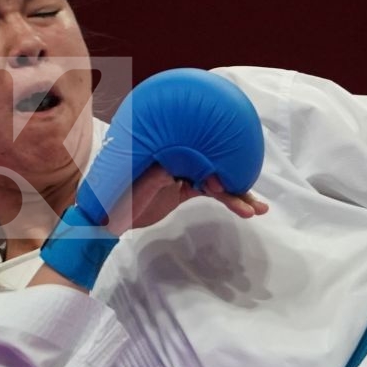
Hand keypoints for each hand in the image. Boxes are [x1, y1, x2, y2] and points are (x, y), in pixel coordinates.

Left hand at [103, 165, 268, 234]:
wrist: (109, 216)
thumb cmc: (118, 196)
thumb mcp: (137, 186)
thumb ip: (157, 176)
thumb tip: (177, 168)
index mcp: (168, 150)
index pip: (199, 153)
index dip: (212, 168)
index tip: (218, 184)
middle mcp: (180, 158)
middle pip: (214, 165)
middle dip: (235, 181)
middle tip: (252, 199)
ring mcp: (185, 174)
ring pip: (217, 182)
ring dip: (238, 195)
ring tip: (257, 210)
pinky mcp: (185, 189)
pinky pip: (212, 192)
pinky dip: (229, 200)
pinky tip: (246, 210)